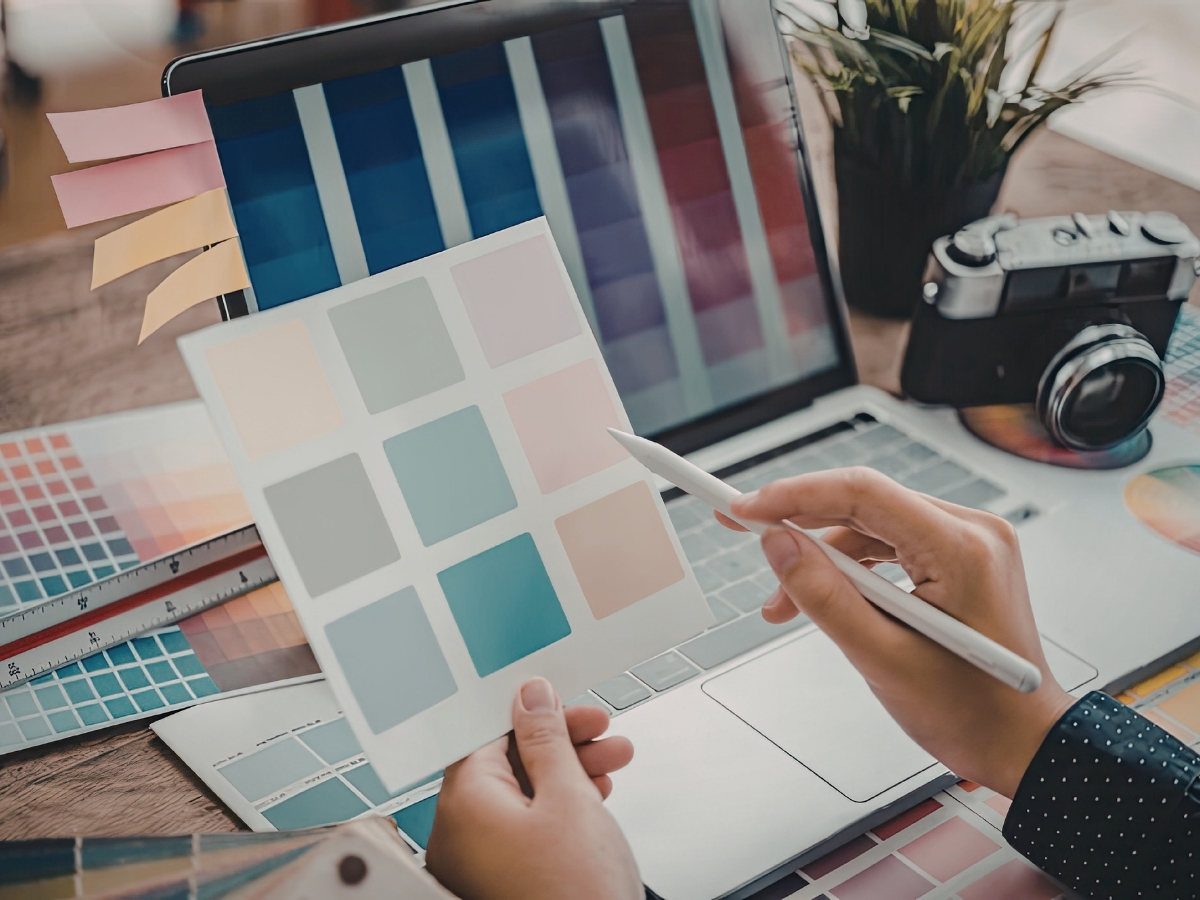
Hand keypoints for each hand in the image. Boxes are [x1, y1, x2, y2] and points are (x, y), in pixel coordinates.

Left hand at [425, 678, 641, 899]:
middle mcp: (458, 834)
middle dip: (559, 742)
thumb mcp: (569, 798)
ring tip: (611, 762)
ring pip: (519, 796)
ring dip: (566, 772)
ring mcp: (476, 863)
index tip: (563, 704)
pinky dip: (557, 809)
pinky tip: (593, 798)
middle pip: (505, 763)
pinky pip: (521, 828)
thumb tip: (531, 699)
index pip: (487, 732)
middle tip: (599, 732)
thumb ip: (547, 740)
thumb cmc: (574, 895)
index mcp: (463, 803)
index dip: (531, 711)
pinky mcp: (499, 882)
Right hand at [726, 468, 1075, 797]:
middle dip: (798, 523)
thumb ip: (824, 597)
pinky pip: (887, 546)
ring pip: (869, 525)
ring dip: (820, 557)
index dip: (793, 495)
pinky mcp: (956, 559)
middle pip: (863, 502)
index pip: (862, 493)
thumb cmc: (975, 712)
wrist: (1024, 743)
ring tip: (780, 603)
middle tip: (740, 528)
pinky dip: (848, 571)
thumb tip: (778, 545)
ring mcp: (966, 543)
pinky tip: (820, 600)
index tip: (744, 507)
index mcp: (961, 548)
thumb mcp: (883, 659)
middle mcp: (970, 531)